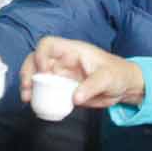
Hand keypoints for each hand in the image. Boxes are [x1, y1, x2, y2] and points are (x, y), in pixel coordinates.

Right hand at [21, 38, 145, 109]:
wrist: (124, 88)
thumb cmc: (118, 74)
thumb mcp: (108, 78)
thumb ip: (92, 86)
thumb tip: (75, 98)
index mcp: (73, 51)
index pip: (49, 45)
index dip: (41, 55)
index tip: (43, 71)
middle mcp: (63, 61)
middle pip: (36, 59)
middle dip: (27, 71)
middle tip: (27, 88)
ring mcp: (61, 75)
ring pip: (37, 76)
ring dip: (29, 86)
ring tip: (27, 99)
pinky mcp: (62, 89)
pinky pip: (46, 91)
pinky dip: (38, 97)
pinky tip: (36, 106)